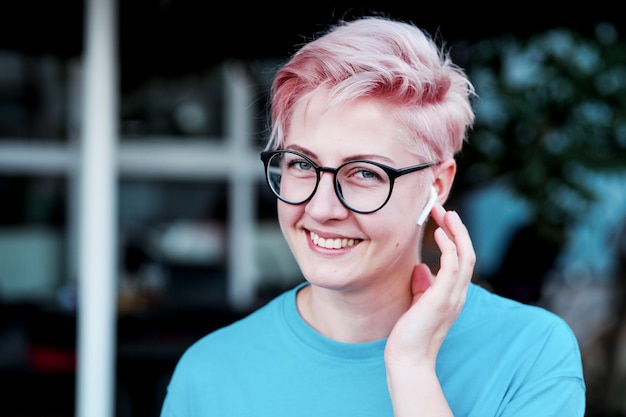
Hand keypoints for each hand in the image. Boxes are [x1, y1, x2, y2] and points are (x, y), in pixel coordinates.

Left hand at [385, 203, 475, 367]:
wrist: (407, 358)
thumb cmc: (410, 333)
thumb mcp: (418, 304)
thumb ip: (423, 286)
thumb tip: (422, 267)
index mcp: (453, 294)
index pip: (461, 260)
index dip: (455, 238)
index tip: (442, 220)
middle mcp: (458, 294)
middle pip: (467, 253)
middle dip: (458, 229)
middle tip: (444, 209)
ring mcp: (452, 296)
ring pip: (464, 256)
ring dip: (456, 231)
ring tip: (444, 212)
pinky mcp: (442, 298)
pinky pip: (452, 266)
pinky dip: (448, 246)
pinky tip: (439, 232)